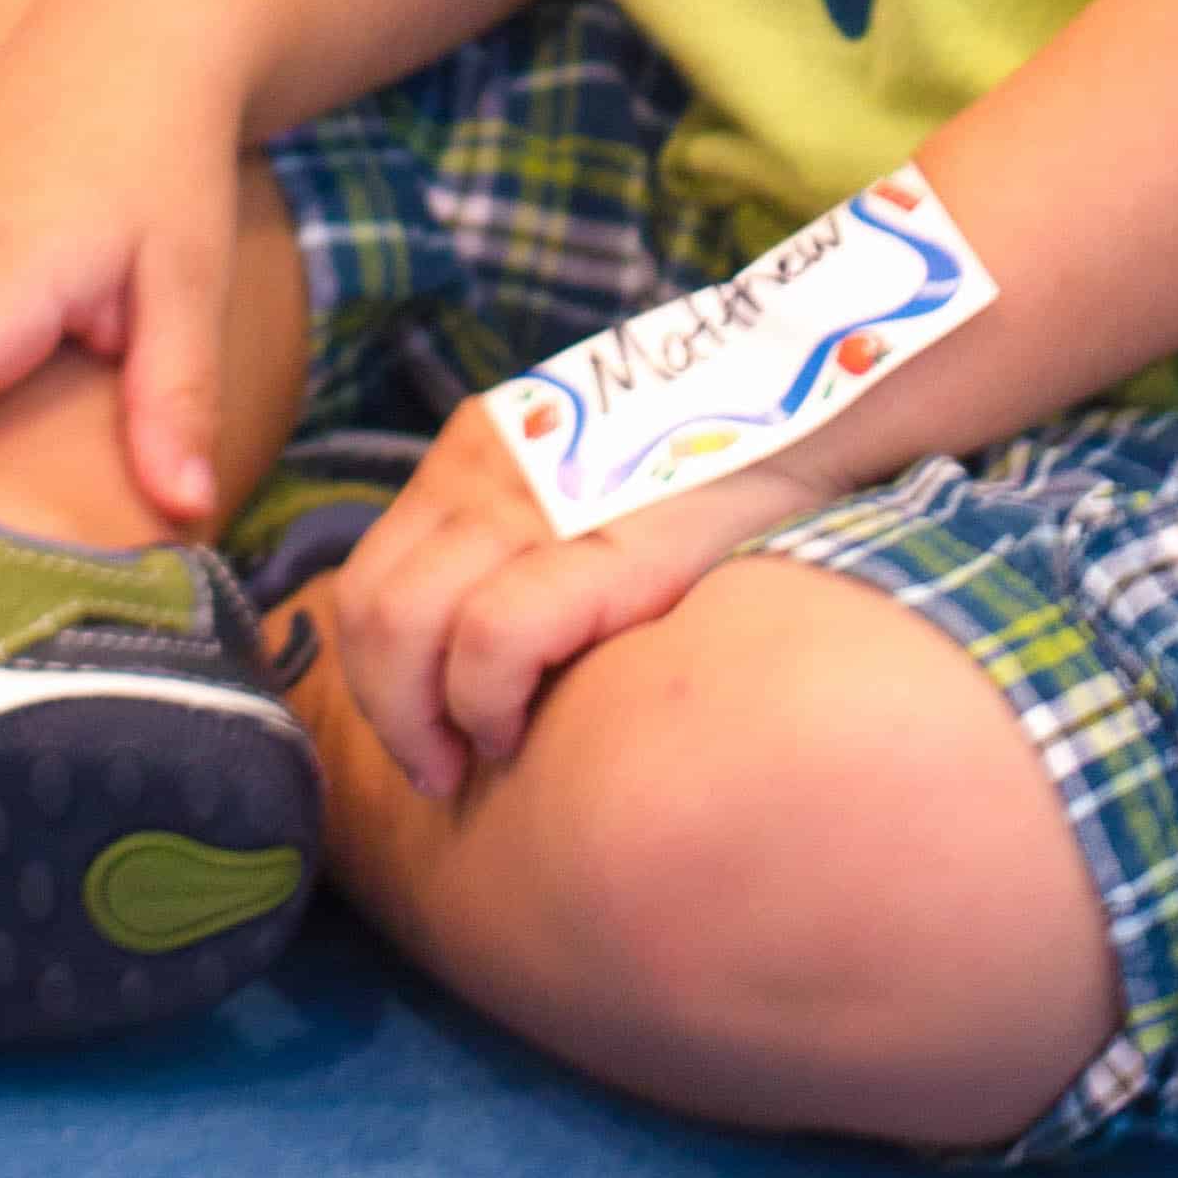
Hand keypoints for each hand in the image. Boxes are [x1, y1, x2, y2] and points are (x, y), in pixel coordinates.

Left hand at [328, 397, 816, 801]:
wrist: (813, 411)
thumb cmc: (701, 471)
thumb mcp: (579, 479)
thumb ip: (515, 539)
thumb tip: (460, 654)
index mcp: (476, 450)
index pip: (364, 579)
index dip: (373, 678)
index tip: (422, 734)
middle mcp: (486, 468)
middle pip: (369, 610)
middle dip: (389, 712)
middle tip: (440, 766)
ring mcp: (535, 503)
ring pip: (406, 627)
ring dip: (426, 720)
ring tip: (483, 751)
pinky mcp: (600, 548)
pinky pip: (491, 640)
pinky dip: (484, 704)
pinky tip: (522, 729)